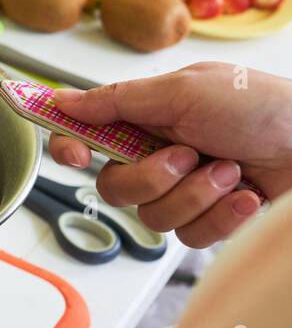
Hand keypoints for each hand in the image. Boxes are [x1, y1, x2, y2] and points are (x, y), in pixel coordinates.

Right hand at [49, 62, 291, 246]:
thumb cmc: (264, 107)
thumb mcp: (184, 90)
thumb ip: (117, 100)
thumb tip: (63, 100)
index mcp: (149, 119)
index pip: (88, 136)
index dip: (71, 147)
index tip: (76, 156)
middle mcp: (162, 155)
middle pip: (114, 187)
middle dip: (151, 177)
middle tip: (189, 155)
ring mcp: (187, 191)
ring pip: (152, 217)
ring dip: (195, 194)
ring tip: (232, 171)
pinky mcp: (213, 221)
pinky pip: (189, 237)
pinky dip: (221, 216)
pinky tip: (246, 195)